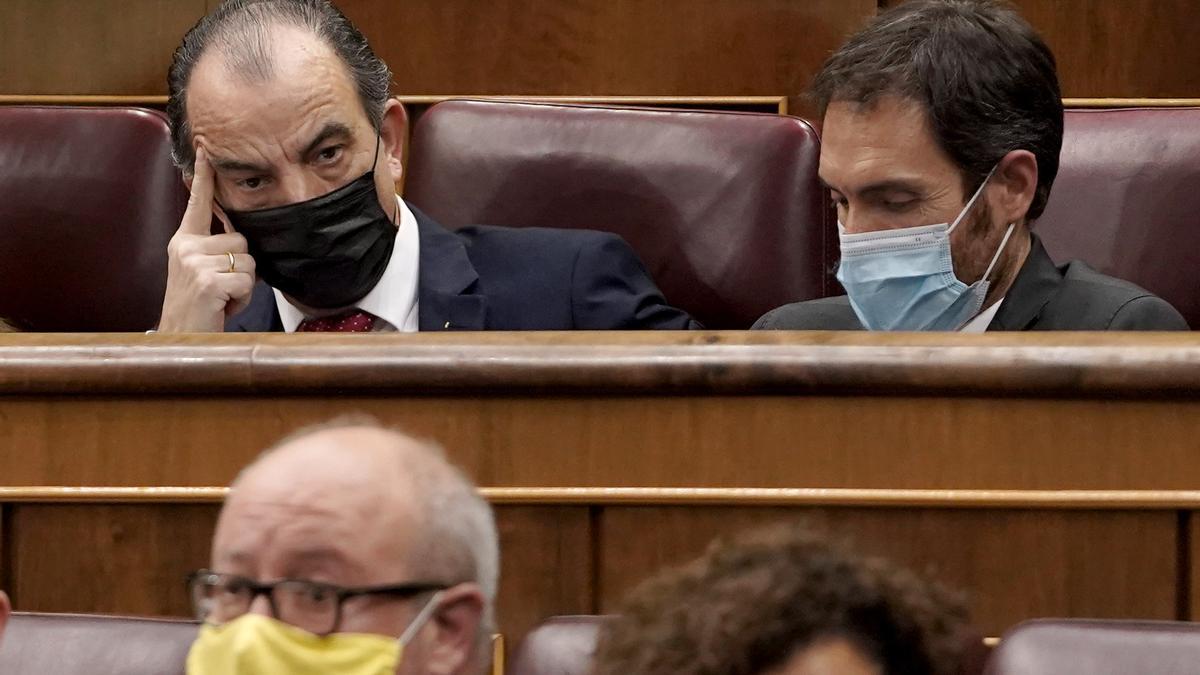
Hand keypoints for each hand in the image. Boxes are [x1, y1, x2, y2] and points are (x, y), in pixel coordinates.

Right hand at [157, 147, 256, 331]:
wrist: (179, 338)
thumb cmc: (199, 307)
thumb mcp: (202, 271)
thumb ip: (216, 249)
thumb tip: (239, 235)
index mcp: (184, 240)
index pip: (198, 203)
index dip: (204, 176)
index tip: (207, 148)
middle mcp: (185, 246)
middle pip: (242, 240)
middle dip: (243, 268)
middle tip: (221, 289)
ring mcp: (194, 263)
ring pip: (248, 262)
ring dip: (243, 286)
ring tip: (221, 298)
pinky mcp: (207, 281)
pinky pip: (246, 283)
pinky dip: (241, 300)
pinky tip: (221, 306)